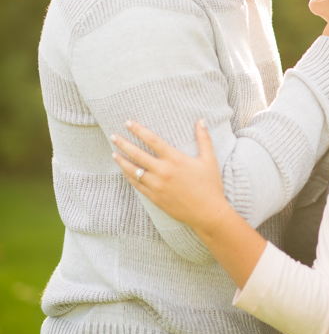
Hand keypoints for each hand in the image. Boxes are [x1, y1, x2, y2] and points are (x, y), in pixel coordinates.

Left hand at [111, 120, 225, 232]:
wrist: (207, 213)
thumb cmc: (210, 185)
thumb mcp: (209, 159)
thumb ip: (204, 138)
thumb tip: (201, 120)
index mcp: (175, 159)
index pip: (152, 140)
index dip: (138, 130)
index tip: (128, 123)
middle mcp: (163, 171)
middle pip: (137, 154)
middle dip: (123, 144)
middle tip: (113, 136)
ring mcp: (157, 186)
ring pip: (133, 171)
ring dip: (122, 161)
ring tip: (114, 154)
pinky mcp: (155, 198)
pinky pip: (137, 185)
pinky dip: (129, 177)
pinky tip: (124, 171)